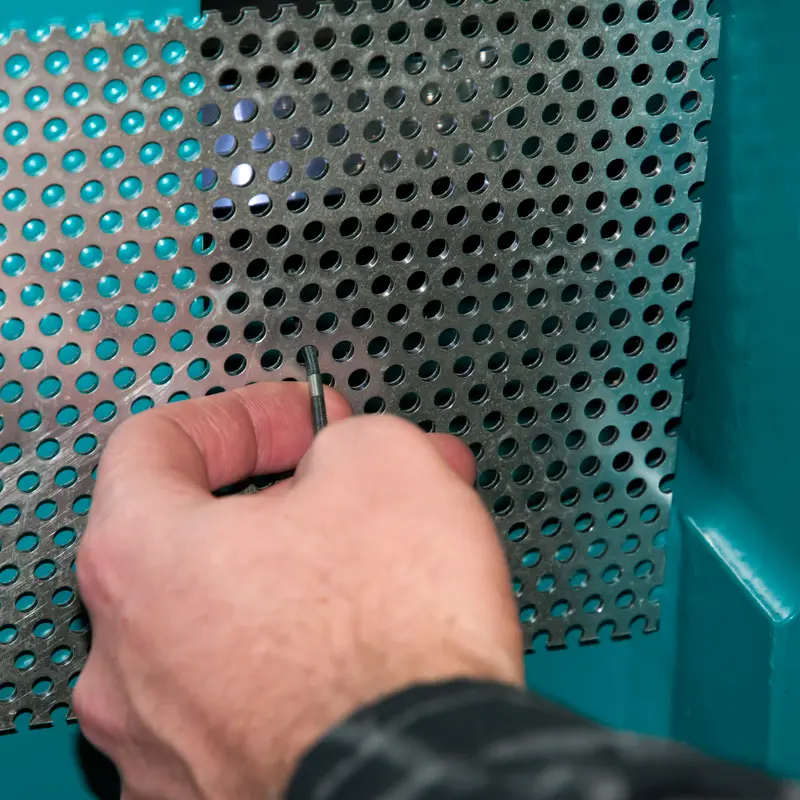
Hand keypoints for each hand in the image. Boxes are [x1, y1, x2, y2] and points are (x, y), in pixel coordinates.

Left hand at [74, 383, 522, 799]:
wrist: (427, 776)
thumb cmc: (393, 643)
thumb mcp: (384, 462)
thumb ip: (342, 436)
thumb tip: (346, 458)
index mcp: (141, 557)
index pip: (161, 442)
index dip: (246, 414)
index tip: (305, 420)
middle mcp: (129, 654)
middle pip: (204, 532)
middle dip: (298, 492)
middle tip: (363, 482)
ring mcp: (167, 733)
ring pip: (233, 615)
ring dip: (307, 570)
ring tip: (388, 556)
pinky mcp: (217, 786)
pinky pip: (251, 689)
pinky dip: (304, 650)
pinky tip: (368, 639)